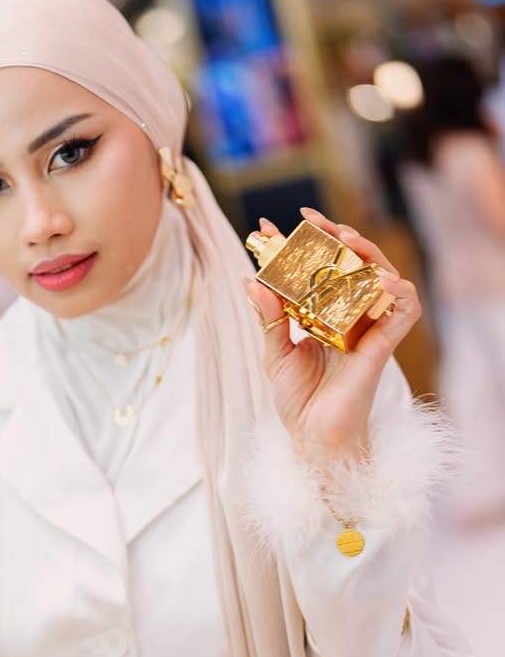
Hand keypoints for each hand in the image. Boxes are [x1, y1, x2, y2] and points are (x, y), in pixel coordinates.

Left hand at [246, 207, 419, 467]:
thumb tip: (251, 281)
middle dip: (334, 235)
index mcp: (324, 315)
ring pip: (382, 276)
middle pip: (351, 263)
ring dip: (369, 252)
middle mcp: (350, 316)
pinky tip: (380, 277)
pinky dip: (398, 289)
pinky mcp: (384, 344)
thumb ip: (268, 318)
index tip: (269, 226)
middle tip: (310, 219)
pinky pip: (404, 309)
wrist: (313, 438)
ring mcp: (369, 328)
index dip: (298, 245)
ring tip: (345, 237)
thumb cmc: (298, 401)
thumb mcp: (275, 354)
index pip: (315, 270)